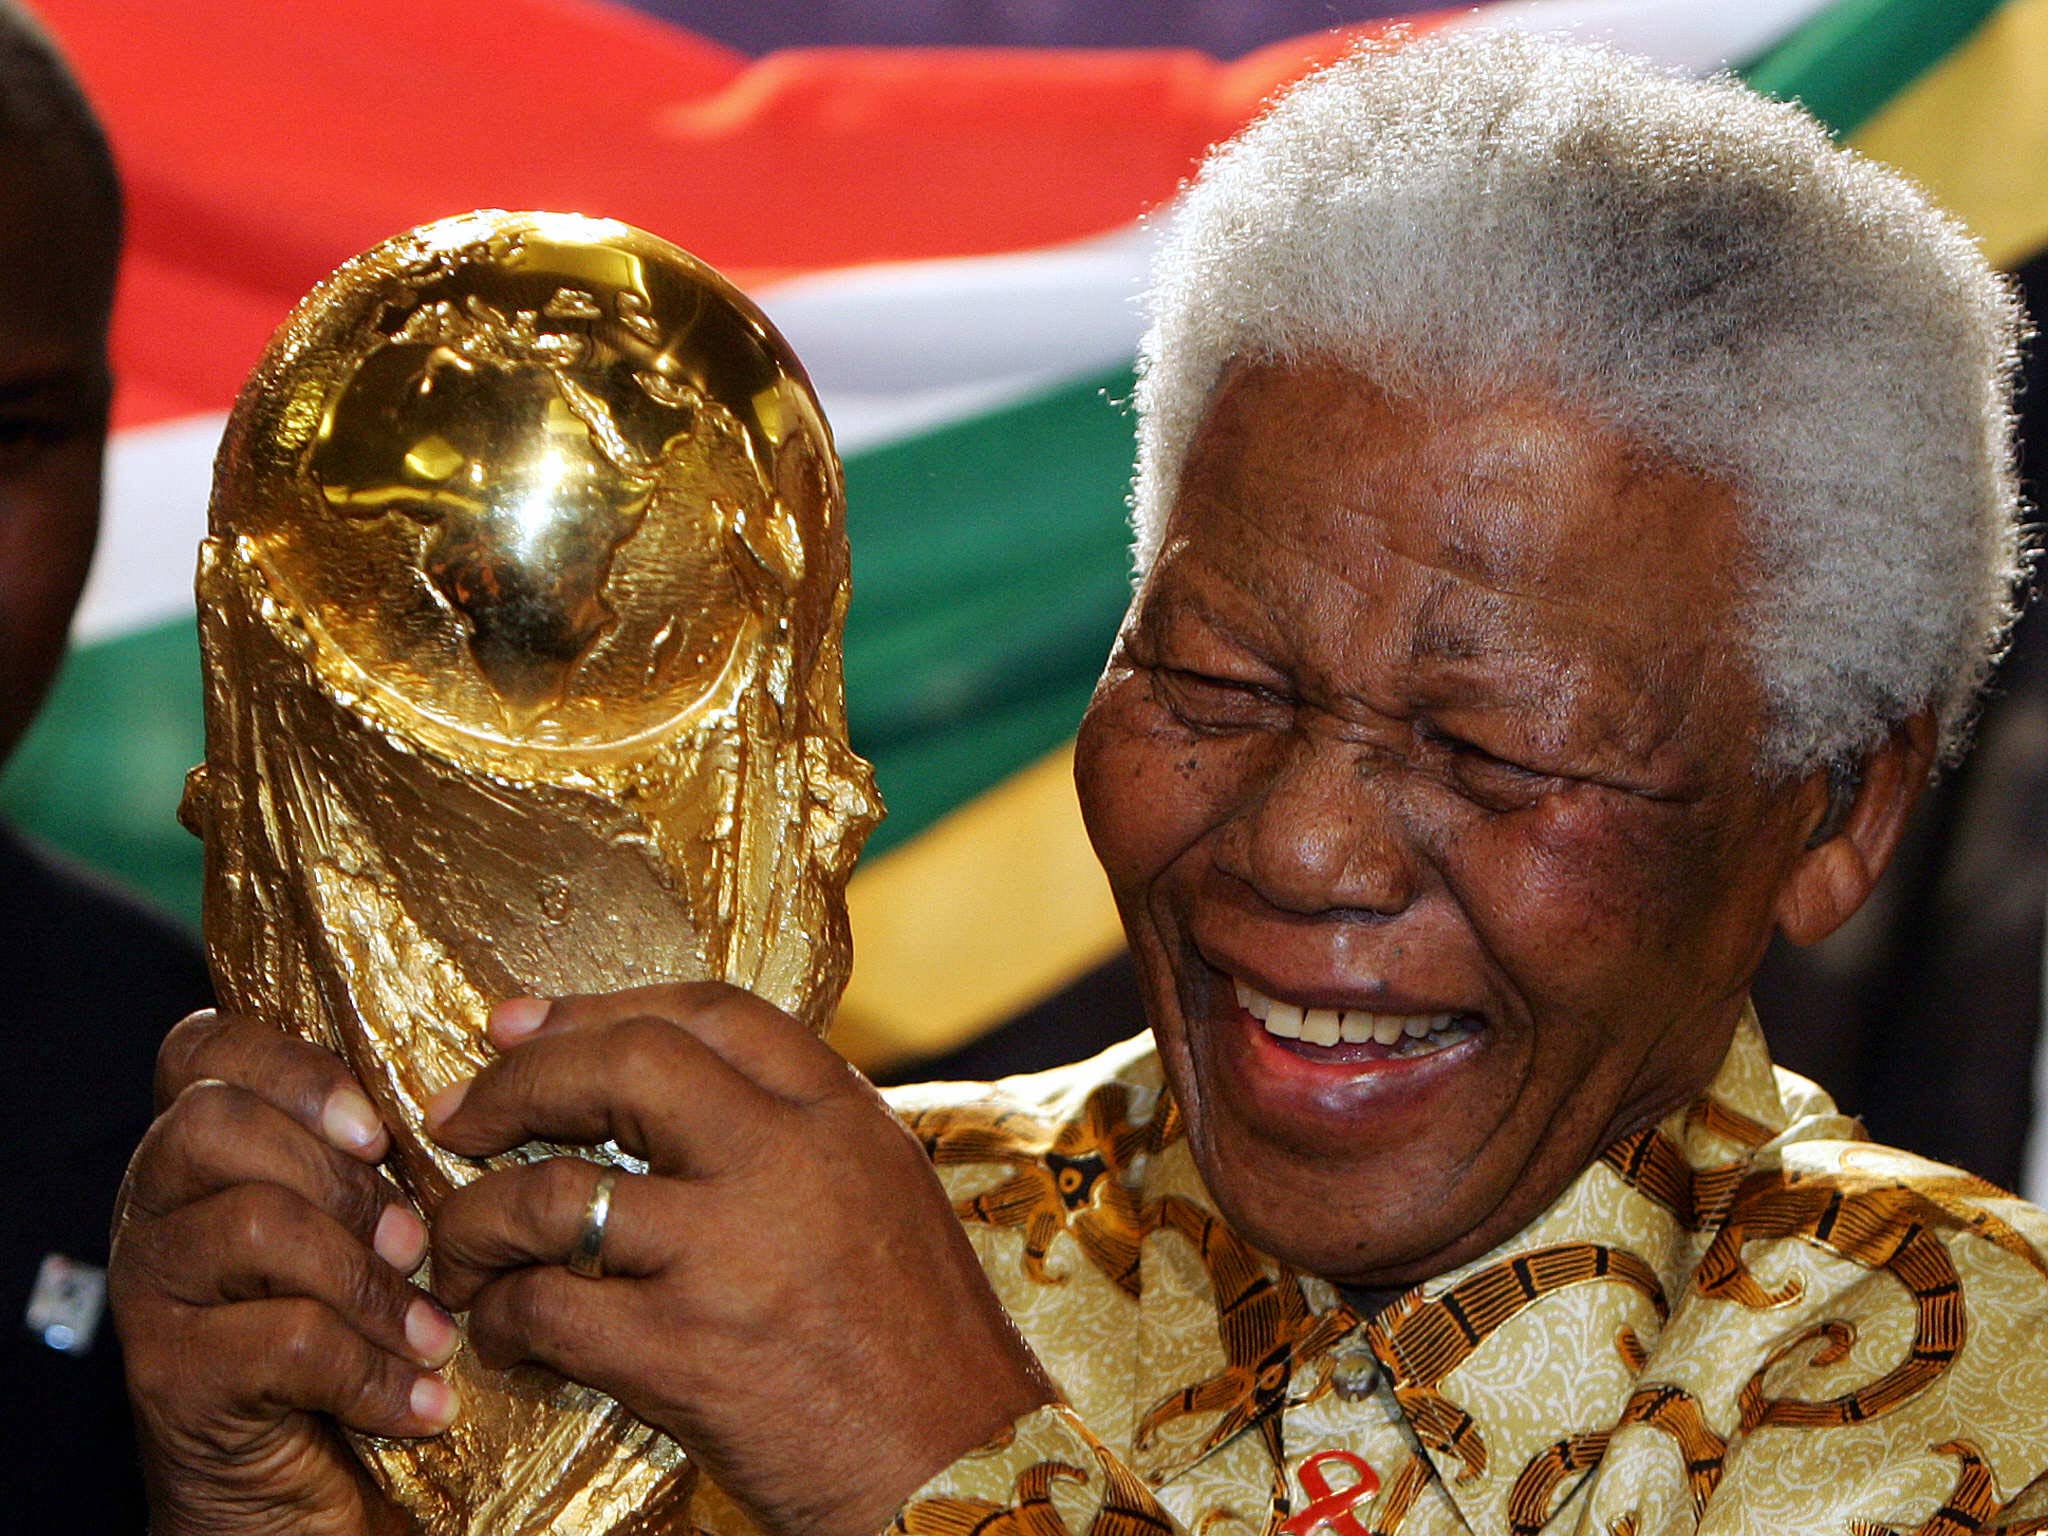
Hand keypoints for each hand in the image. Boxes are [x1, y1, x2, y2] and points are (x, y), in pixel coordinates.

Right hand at [110, 1011, 459, 1535]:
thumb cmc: (357, 1332)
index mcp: (205, 1146)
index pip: (203, 1048)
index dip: (292, 1067)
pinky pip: (283, 1342)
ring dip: (366, 1279)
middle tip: (413, 1241)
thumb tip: (481, 1099)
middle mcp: (155, 1203)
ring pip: (252, 1226)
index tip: (377, 1129)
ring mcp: (152, 1290)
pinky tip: (422, 1399)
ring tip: (430, 1329)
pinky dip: (373, 1373)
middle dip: (338, 1176)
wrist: (303, 1495)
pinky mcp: (170, 1380)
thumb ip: (387, 1158)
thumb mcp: (374, 1226)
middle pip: (215, 1124)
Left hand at [425, 983, 1056, 1535]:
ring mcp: (733, 1255)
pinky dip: (499, 1315)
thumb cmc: (923, 1341)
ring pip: (554, 1192)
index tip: (519, 1027)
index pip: (708, 1011)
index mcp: (841, 1115)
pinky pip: (546, 1310)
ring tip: (462, 1243)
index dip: (595, 1008)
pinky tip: (500, 1330)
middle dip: (519, 1082)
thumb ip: (795, 1131)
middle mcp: (789, 1162)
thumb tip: (671, 1091)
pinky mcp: (686, 1354)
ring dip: (478, 1217)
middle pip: (625, 1065)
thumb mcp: (884, 1191)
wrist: (956, 1467)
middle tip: (460, 1115)